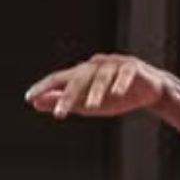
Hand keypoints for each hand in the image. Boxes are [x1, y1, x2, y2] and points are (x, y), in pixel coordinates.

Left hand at [25, 54, 170, 118]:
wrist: (149, 91)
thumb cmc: (114, 97)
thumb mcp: (85, 103)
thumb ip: (61, 101)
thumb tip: (35, 102)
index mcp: (81, 74)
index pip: (58, 78)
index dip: (44, 87)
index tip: (29, 99)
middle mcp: (95, 66)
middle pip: (78, 78)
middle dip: (68, 96)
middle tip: (59, 115)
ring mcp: (115, 65)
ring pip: (102, 76)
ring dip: (95, 91)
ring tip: (91, 107)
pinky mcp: (134, 68)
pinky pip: (126, 73)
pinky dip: (121, 82)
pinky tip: (117, 93)